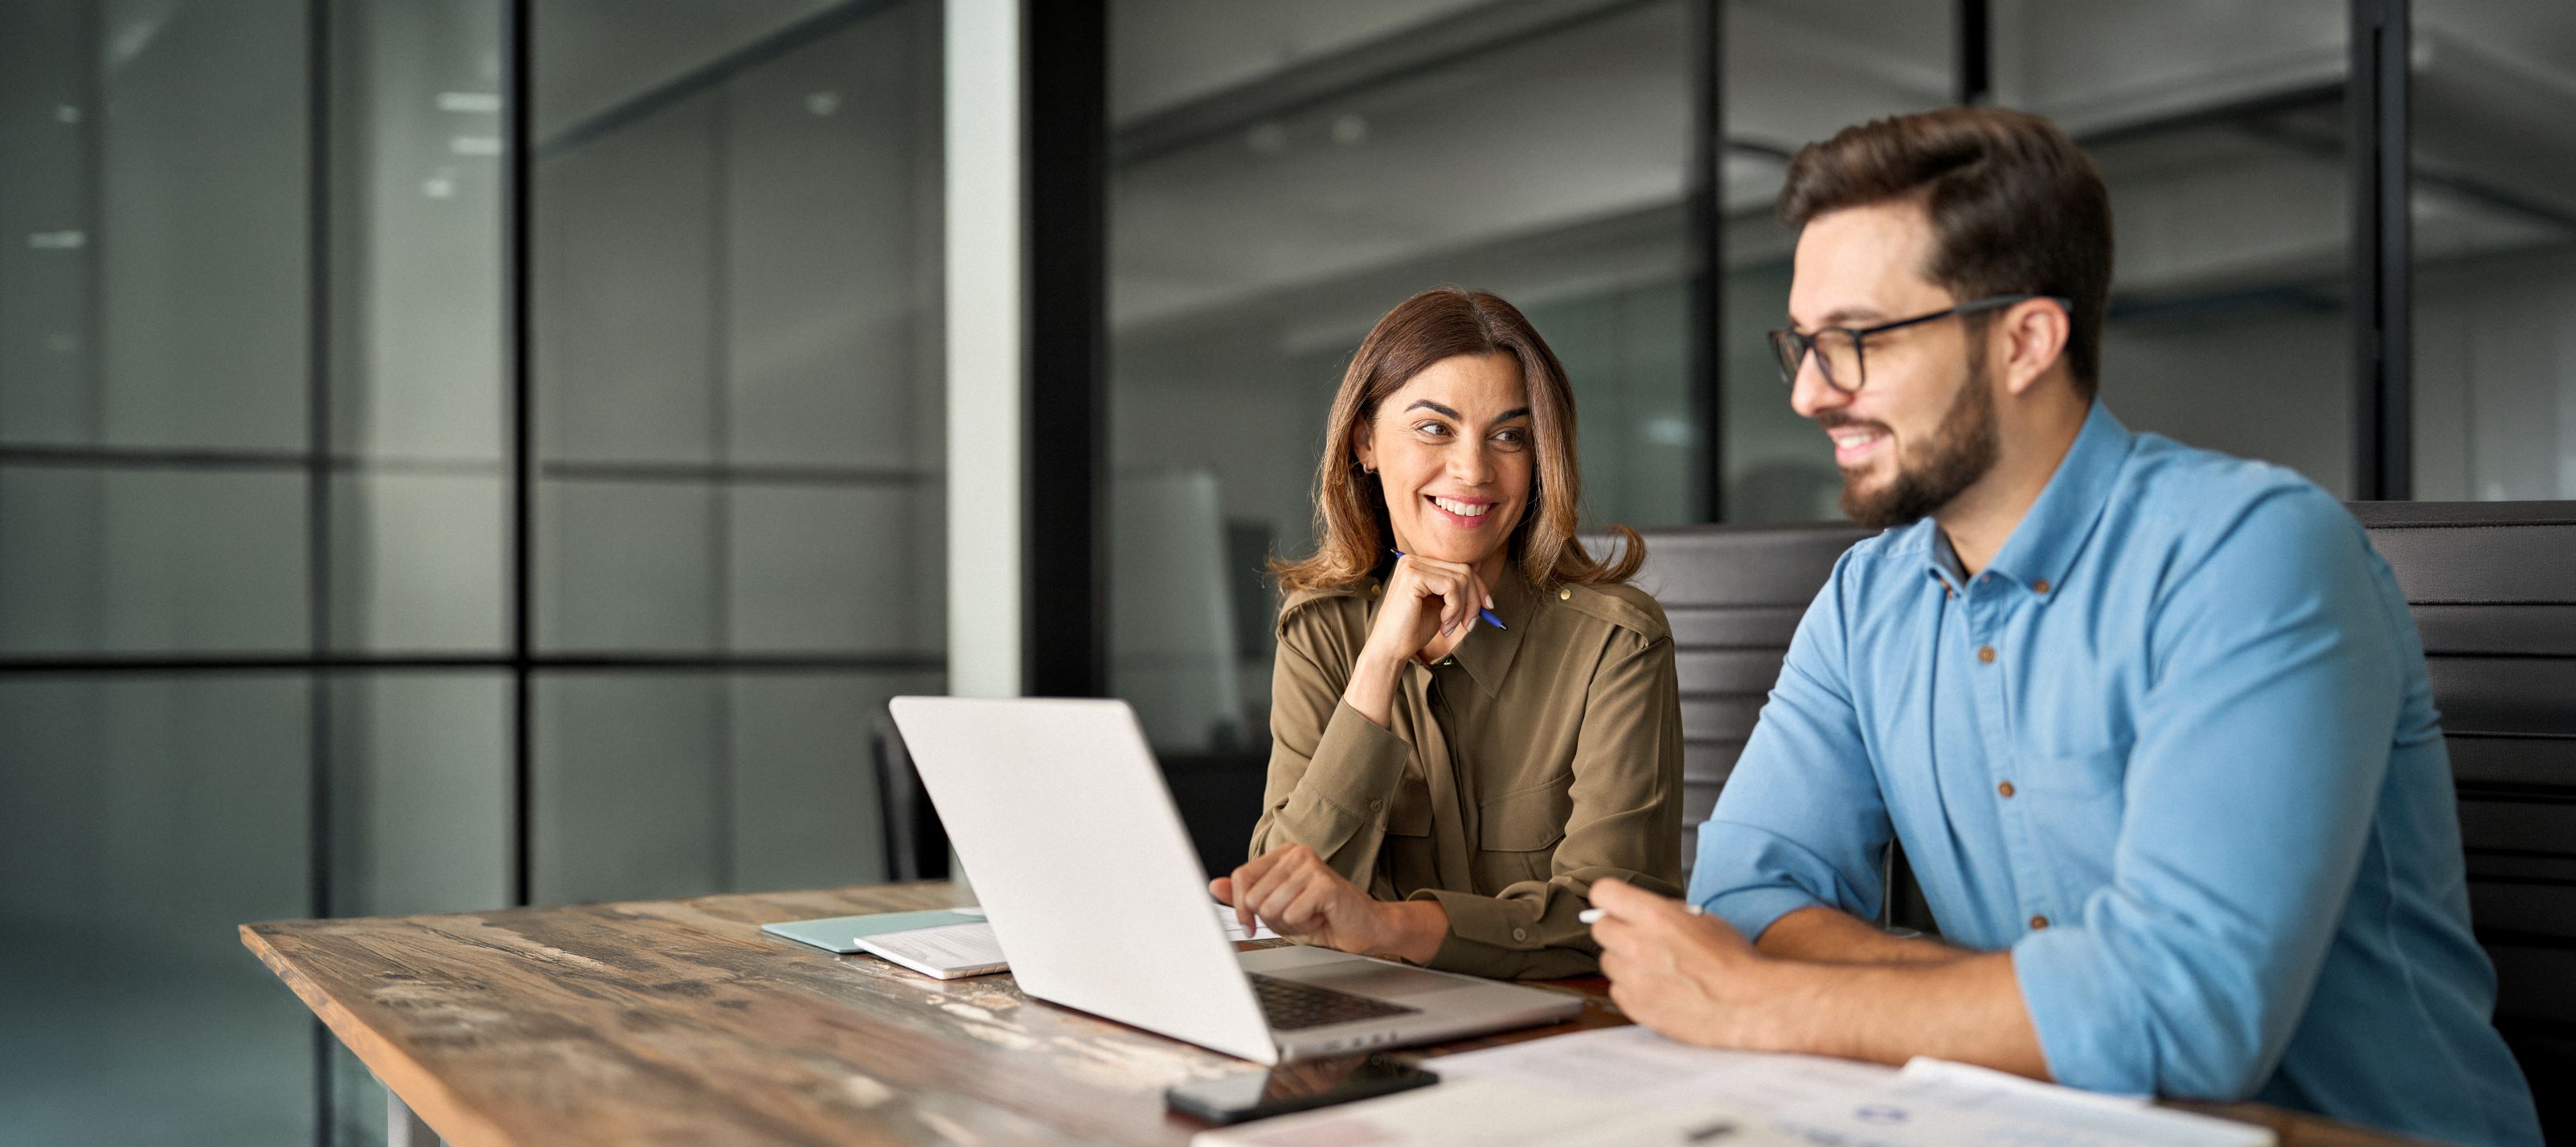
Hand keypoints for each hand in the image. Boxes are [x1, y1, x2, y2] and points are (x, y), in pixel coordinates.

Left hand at [1210, 844, 1391, 955]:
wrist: (1365, 928)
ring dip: (1289, 925)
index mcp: (1282, 855)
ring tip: (1310, 917)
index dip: (1241, 908)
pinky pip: (1292, 915)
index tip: (1251, 925)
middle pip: (1255, 897)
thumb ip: (1245, 896)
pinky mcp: (1325, 883)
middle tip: (1297, 917)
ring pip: (1272, 908)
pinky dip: (1305, 927)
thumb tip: (1214, 886)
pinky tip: (1321, 919)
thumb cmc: (1323, 918)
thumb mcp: (1276, 909)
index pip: (1241, 877)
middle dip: (1271, 920)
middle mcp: (1297, 854)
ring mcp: (1311, 866)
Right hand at [1364, 553, 1491, 666]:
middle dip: (1474, 599)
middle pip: (1464, 570)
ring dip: (1463, 608)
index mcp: (1419, 565)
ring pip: (1461, 579)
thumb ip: (1457, 590)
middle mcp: (1413, 560)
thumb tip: (1482, 583)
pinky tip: (1444, 624)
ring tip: (1451, 627)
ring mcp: (1412, 566)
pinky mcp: (1413, 576)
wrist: (1390, 649)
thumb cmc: (1414, 630)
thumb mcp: (1442, 605)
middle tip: (1471, 624)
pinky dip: (1455, 609)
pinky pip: (1451, 587)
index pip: (1460, 566)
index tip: (1487, 608)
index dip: (1478, 587)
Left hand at [1589, 877, 1786, 1050]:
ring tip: (1654, 967)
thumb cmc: (1735, 961)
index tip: (1618, 905)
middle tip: (1639, 938)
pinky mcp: (1637, 1007)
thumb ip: (1667, 912)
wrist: (1751, 1004)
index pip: (1603, 893)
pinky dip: (1632, 989)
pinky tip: (1658, 988)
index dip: (1611, 898)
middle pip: (1600, 928)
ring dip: (1624, 961)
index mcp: (1655, 916)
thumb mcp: (1705, 919)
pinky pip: (1617, 991)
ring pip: (1608, 961)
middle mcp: (1637, 945)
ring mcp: (1634, 979)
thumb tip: (1644, 911)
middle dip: (1617, 929)